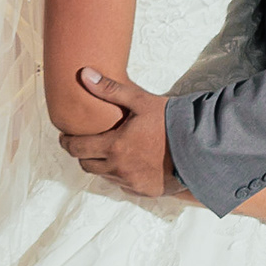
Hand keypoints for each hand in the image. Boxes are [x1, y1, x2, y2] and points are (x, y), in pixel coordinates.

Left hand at [61, 68, 175, 196]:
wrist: (200, 146)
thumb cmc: (170, 120)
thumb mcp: (140, 101)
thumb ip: (110, 90)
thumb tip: (84, 74)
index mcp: (114, 146)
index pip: (77, 148)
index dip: (67, 142)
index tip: (65, 136)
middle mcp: (119, 169)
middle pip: (87, 165)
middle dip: (83, 154)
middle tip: (86, 143)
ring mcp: (132, 183)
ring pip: (105, 176)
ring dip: (103, 165)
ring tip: (110, 151)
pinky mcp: (146, 191)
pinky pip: (124, 186)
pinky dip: (122, 175)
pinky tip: (130, 164)